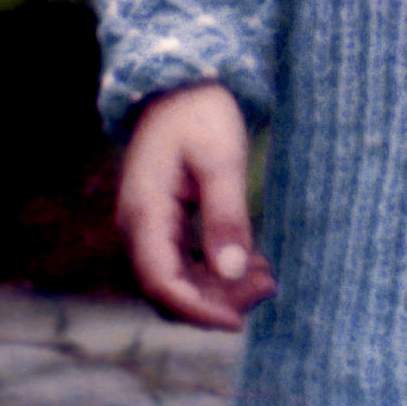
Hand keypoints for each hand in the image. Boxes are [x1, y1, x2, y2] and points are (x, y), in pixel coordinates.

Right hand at [116, 82, 273, 331]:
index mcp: (144, 216)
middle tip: (269, 287)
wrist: (183, 84)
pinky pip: (183, 262)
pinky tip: (253, 263)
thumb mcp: (222, 161)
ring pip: (177, 280)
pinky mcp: (163, 224)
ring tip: (269, 277)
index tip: (238, 320)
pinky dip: (214, 270)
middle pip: (169, 289)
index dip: (198, 310)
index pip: (162, 284)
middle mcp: (137, 229)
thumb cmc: (202, 116)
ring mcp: (147, 228)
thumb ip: (226, 216)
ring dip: (219, 288)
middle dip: (216, 300)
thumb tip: (232, 272)